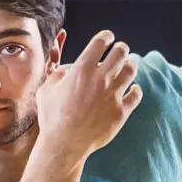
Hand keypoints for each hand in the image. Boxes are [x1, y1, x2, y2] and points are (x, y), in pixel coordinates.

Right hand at [33, 31, 143, 163]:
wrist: (64, 145)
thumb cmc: (52, 119)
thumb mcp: (46, 91)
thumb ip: (56, 76)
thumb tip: (64, 71)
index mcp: (82, 69)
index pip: (101, 41)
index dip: (106, 36)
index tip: (107, 38)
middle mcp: (100, 78)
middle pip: (121, 51)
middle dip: (121, 49)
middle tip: (119, 52)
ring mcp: (113, 95)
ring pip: (131, 70)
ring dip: (129, 66)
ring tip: (127, 67)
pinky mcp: (121, 111)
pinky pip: (136, 94)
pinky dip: (135, 90)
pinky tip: (132, 90)